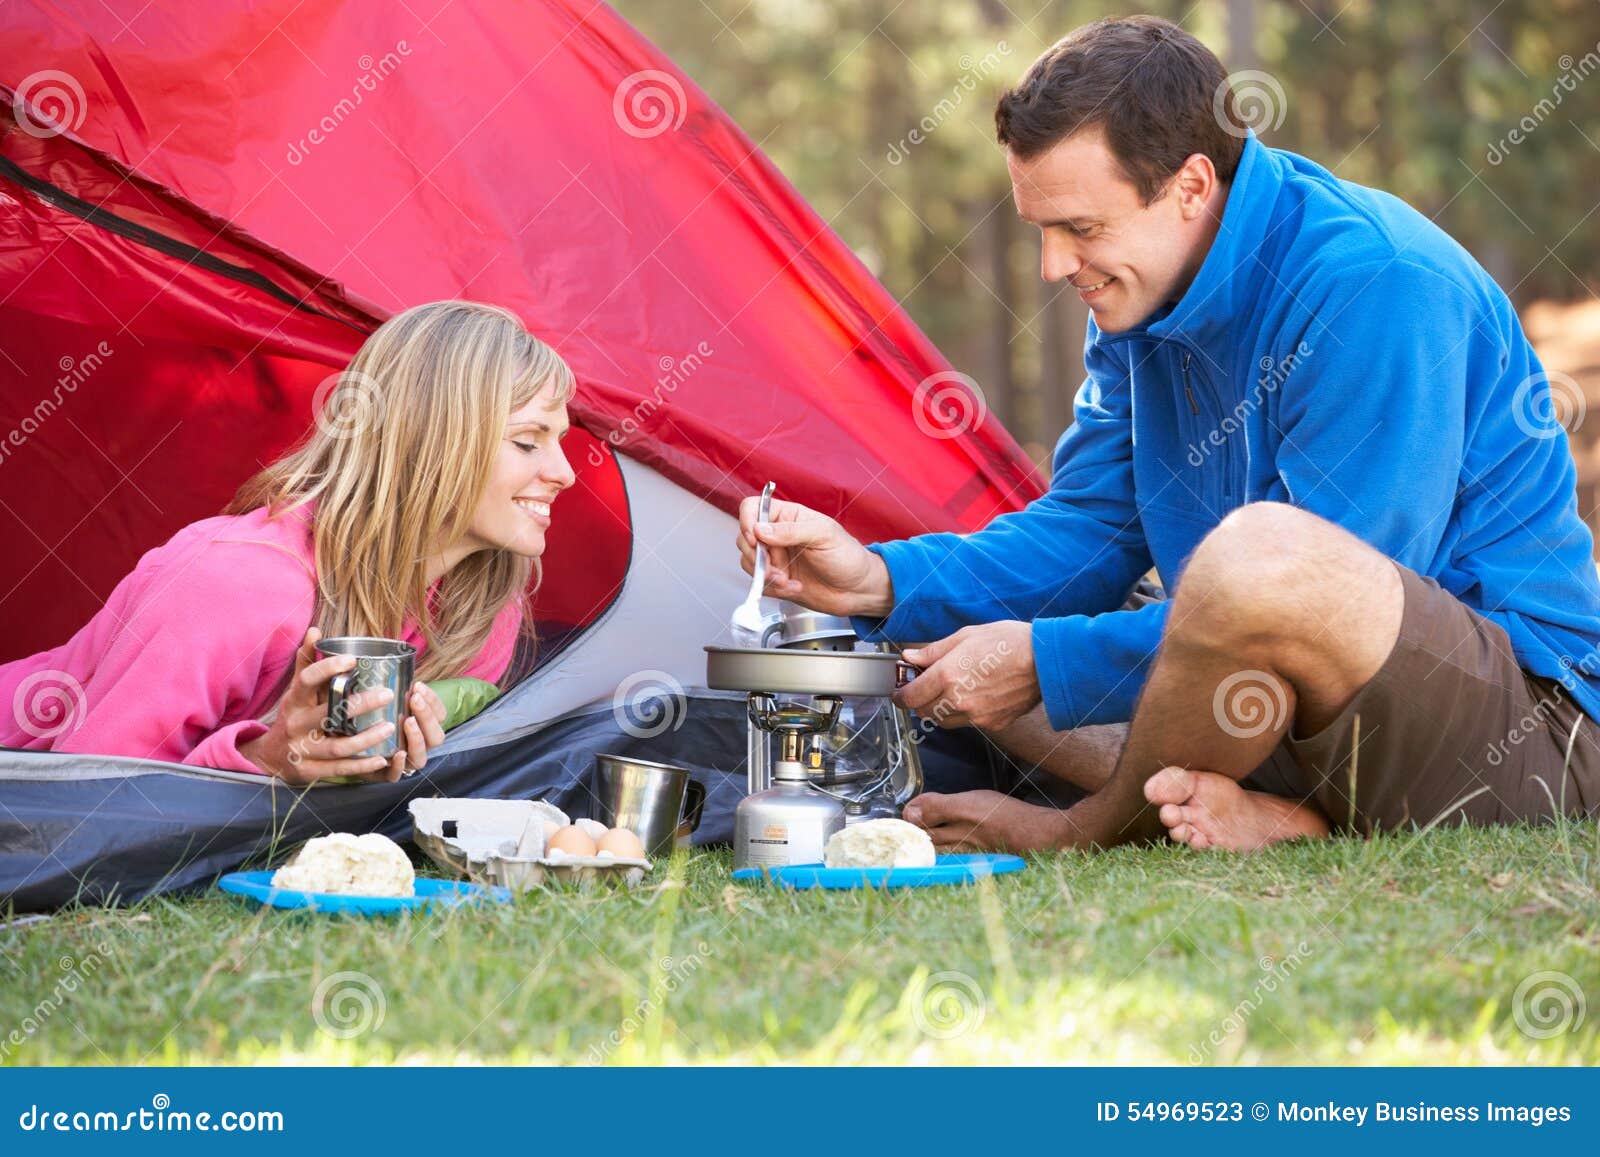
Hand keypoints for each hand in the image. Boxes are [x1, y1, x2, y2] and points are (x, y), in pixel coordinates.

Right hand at [240, 629, 445, 783]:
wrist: (270, 757)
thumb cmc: (294, 715)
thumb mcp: (296, 690)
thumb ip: (307, 662)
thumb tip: (316, 630)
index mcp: (295, 701)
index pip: (306, 680)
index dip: (327, 668)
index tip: (352, 659)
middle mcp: (297, 724)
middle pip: (328, 714)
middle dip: (359, 704)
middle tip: (387, 693)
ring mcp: (303, 750)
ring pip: (337, 745)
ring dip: (366, 738)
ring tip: (390, 726)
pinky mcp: (309, 772)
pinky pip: (339, 768)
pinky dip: (361, 765)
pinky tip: (382, 758)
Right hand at [735, 496, 893, 617]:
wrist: (858, 590)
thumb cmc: (848, 557)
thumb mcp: (824, 535)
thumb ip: (791, 531)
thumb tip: (760, 529)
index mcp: (789, 516)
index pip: (753, 508)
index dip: (747, 522)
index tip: (756, 539)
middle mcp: (778, 536)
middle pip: (745, 538)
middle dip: (758, 556)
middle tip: (777, 567)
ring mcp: (777, 559)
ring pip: (749, 563)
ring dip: (766, 575)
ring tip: (789, 580)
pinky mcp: (777, 580)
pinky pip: (760, 584)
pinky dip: (773, 589)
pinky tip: (795, 587)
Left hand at [894, 621, 1039, 731]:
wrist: (1046, 661)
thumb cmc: (1010, 642)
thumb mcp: (966, 636)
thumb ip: (934, 651)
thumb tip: (911, 657)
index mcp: (948, 675)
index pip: (910, 695)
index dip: (899, 694)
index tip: (899, 690)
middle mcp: (959, 700)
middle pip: (923, 711)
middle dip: (917, 701)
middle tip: (922, 687)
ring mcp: (976, 715)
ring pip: (943, 721)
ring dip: (938, 709)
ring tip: (948, 690)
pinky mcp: (992, 724)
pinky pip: (967, 723)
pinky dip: (962, 713)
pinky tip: (971, 696)